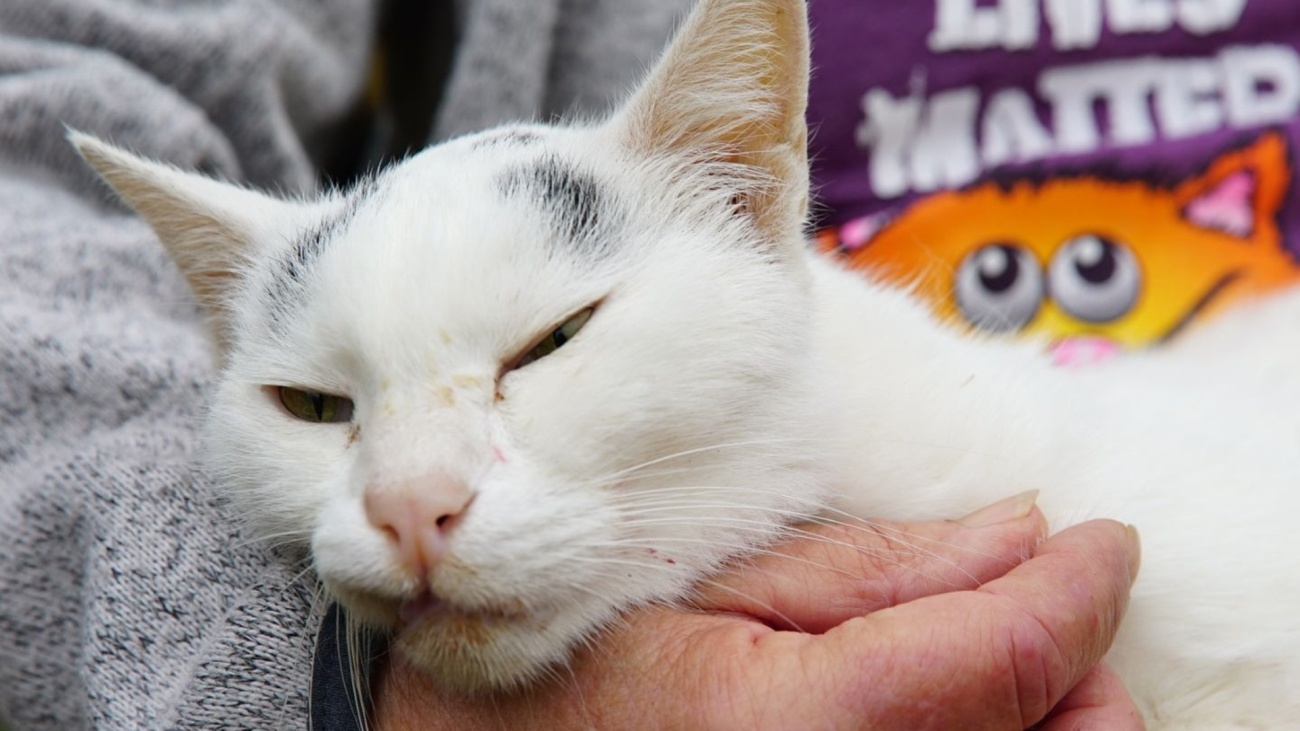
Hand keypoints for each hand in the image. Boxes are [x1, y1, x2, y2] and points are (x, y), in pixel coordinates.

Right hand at [372, 495, 1142, 729]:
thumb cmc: (554, 671)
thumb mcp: (697, 582)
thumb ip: (868, 569)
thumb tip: (1019, 537)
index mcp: (797, 727)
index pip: (1014, 652)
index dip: (1080, 585)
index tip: (1102, 543)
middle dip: (1068, 667)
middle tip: (1014, 610)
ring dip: (1040, 714)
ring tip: (959, 668)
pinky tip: (928, 714)